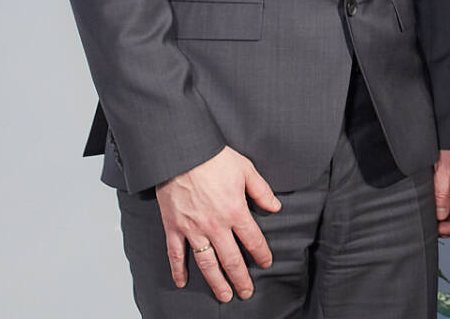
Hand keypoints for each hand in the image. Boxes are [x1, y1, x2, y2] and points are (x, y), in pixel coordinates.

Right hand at [156, 146, 281, 302]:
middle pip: (231, 259)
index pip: (253, 240)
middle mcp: (215, 225)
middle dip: (241, 278)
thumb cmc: (214, 158)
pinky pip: (175, 254)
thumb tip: (275, 207)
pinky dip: (178, 270)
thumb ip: (261, 191)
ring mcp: (193, 229)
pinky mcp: (174, 228)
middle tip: (246, 292)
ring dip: (216, 282)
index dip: (262, 254)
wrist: (181, 153)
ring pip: (207, 263)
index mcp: (235, 211)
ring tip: (225, 296)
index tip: (266, 263)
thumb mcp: (246, 169)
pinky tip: (182, 283)